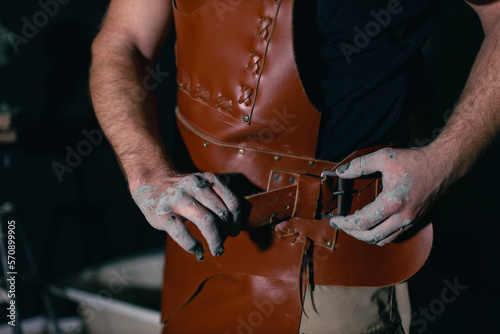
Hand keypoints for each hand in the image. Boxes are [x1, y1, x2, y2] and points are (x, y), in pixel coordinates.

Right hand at [132, 172, 241, 259]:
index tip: (234, 231)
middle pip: (221, 214)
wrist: (150, 183)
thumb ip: (220, 192)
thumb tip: (241, 215)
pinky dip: (193, 245)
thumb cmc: (182, 189)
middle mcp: (193, 186)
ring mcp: (177, 199)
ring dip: (215, 241)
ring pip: (206, 222)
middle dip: (226, 233)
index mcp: (206, 179)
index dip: (236, 220)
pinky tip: (198, 249)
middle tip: (222, 243)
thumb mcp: (202, 183)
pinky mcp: (163, 214)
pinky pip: (182, 233)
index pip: (232, 202)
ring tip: (216, 250)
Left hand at [329, 147, 446, 245]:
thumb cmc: (415, 160)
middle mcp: (402, 217)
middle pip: (371, 237)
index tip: (335, 219)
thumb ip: (360, 165)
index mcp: (392, 203)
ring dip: (366, 236)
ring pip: (383, 240)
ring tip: (355, 226)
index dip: (345, 223)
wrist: (443, 165)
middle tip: (342, 224)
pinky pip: (393, 236)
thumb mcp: (384, 157)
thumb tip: (341, 172)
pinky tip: (372, 225)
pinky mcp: (414, 221)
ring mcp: (410, 221)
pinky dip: (379, 235)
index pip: (362, 222)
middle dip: (352, 233)